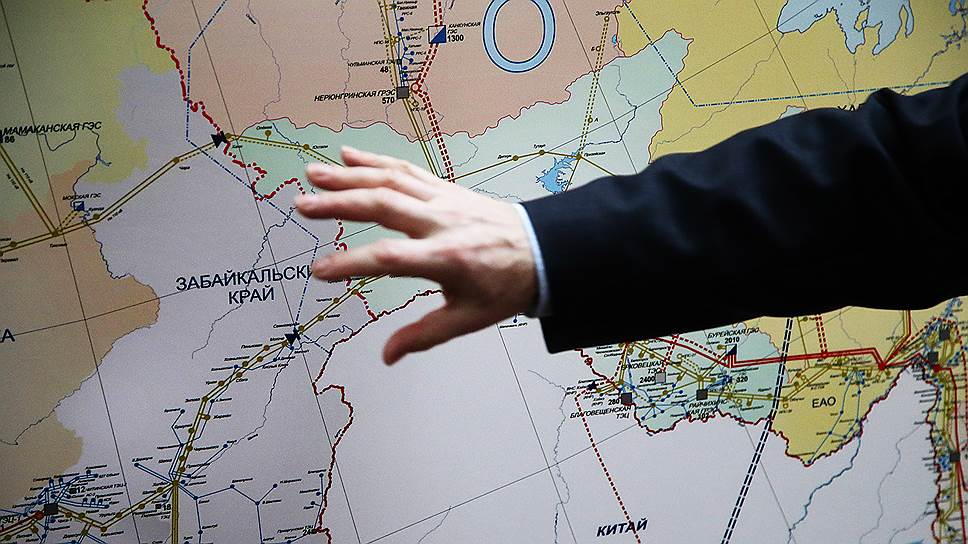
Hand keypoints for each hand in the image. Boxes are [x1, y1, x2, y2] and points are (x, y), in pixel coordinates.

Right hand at [295, 146, 536, 364]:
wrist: (545, 251)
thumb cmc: (506, 286)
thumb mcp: (469, 318)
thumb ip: (424, 335)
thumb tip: (388, 355)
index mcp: (446, 258)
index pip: (389, 258)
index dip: (351, 263)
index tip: (319, 271)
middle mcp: (441, 222)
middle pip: (383, 205)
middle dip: (339, 204)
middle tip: (302, 205)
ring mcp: (443, 200)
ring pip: (391, 181)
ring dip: (349, 176)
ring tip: (313, 174)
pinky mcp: (446, 189)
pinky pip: (407, 170)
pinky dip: (376, 161)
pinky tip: (348, 156)